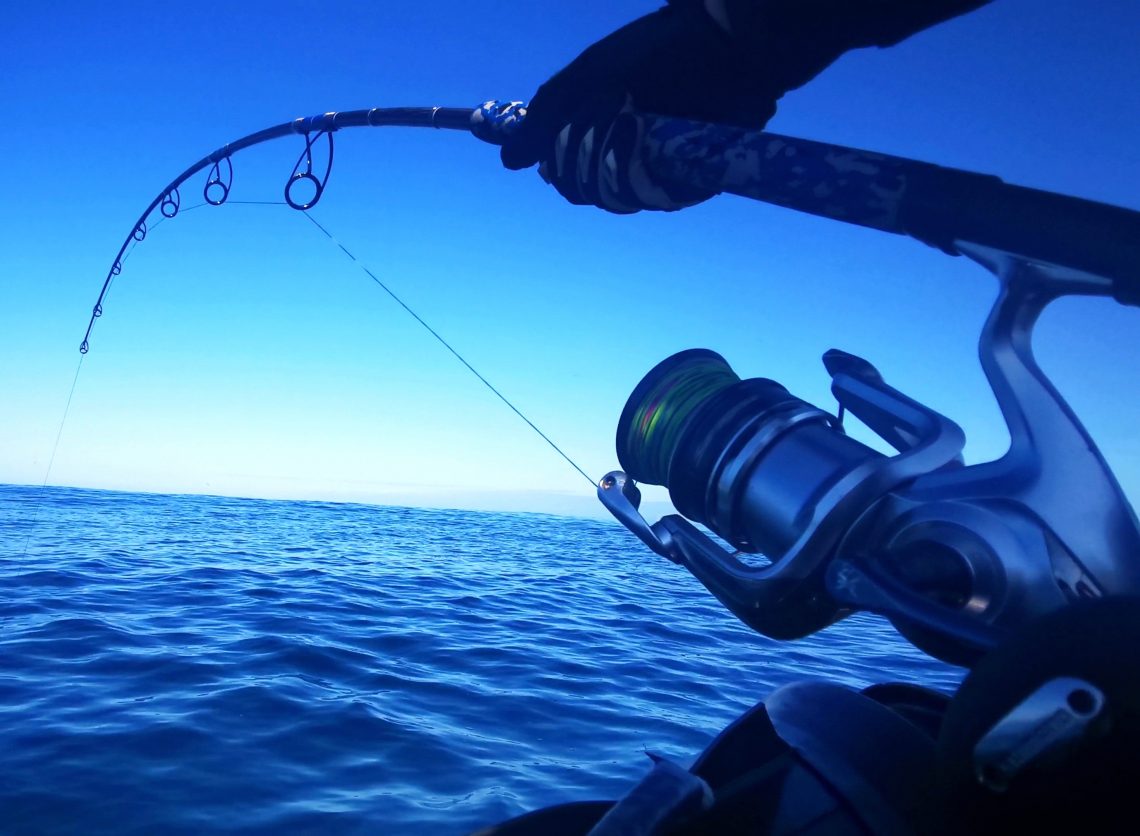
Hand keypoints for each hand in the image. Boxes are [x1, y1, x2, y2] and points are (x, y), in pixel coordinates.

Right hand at [501, 2, 776, 212]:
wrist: (729, 45)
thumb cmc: (658, 52)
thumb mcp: (591, 76)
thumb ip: (546, 116)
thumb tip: (508, 161)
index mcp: (598, 131)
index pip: (564, 174)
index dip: (560, 164)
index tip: (563, 143)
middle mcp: (625, 154)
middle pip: (590, 191)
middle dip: (593, 159)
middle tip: (615, 117)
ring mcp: (658, 168)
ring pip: (623, 198)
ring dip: (626, 164)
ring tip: (644, 124)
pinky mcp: (692, 177)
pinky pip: (664, 198)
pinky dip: (661, 176)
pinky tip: (671, 144)